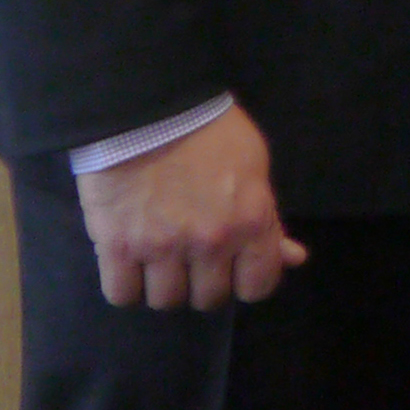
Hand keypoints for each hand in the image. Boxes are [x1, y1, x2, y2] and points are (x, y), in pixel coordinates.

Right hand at [75, 106, 306, 310]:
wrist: (147, 109)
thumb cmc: (210, 133)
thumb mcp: (255, 168)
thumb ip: (270, 220)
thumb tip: (293, 258)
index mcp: (251, 223)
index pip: (258, 287)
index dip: (246, 281)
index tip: (234, 269)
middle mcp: (210, 242)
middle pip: (208, 299)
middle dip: (202, 282)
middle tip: (193, 259)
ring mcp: (161, 247)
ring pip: (165, 301)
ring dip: (163, 284)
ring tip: (159, 259)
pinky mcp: (116, 246)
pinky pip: (120, 294)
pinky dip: (126, 285)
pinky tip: (130, 264)